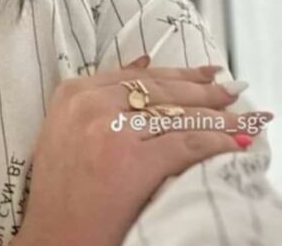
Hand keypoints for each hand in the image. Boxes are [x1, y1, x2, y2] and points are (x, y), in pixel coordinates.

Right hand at [16, 56, 270, 245]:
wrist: (54, 233)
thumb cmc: (60, 186)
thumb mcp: (67, 126)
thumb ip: (101, 95)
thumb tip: (144, 63)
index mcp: (73, 92)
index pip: (135, 75)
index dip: (176, 73)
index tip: (203, 73)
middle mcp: (90, 103)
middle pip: (158, 90)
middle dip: (201, 91)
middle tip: (229, 91)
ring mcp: (110, 130)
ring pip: (176, 114)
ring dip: (215, 117)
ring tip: (239, 119)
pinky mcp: (131, 159)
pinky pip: (185, 143)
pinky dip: (214, 142)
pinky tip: (231, 143)